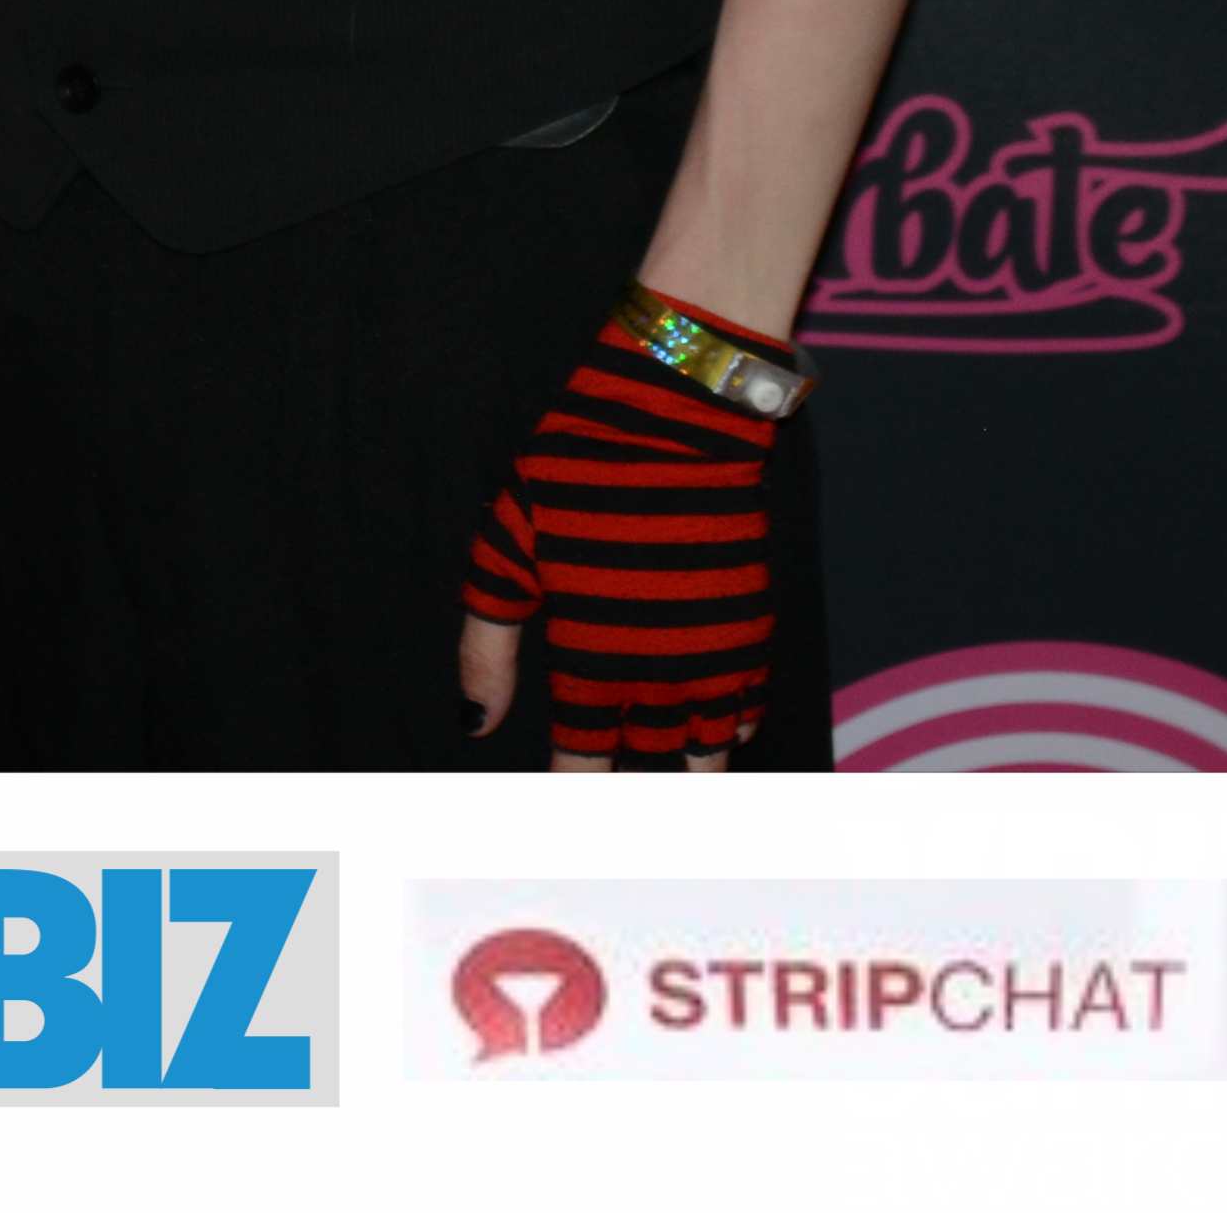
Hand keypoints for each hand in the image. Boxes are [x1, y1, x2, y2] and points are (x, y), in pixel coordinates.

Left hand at [455, 312, 791, 768]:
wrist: (676, 419)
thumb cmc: (578, 475)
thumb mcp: (507, 550)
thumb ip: (487, 645)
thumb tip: (474, 724)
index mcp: (589, 659)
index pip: (581, 762)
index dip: (573, 789)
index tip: (562, 808)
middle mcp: (655, 672)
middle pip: (645, 762)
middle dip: (630, 783)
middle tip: (619, 804)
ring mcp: (711, 654)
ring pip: (705, 751)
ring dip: (687, 768)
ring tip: (671, 780)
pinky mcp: (751, 628)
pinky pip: (748, 706)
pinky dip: (733, 726)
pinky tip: (718, 730)